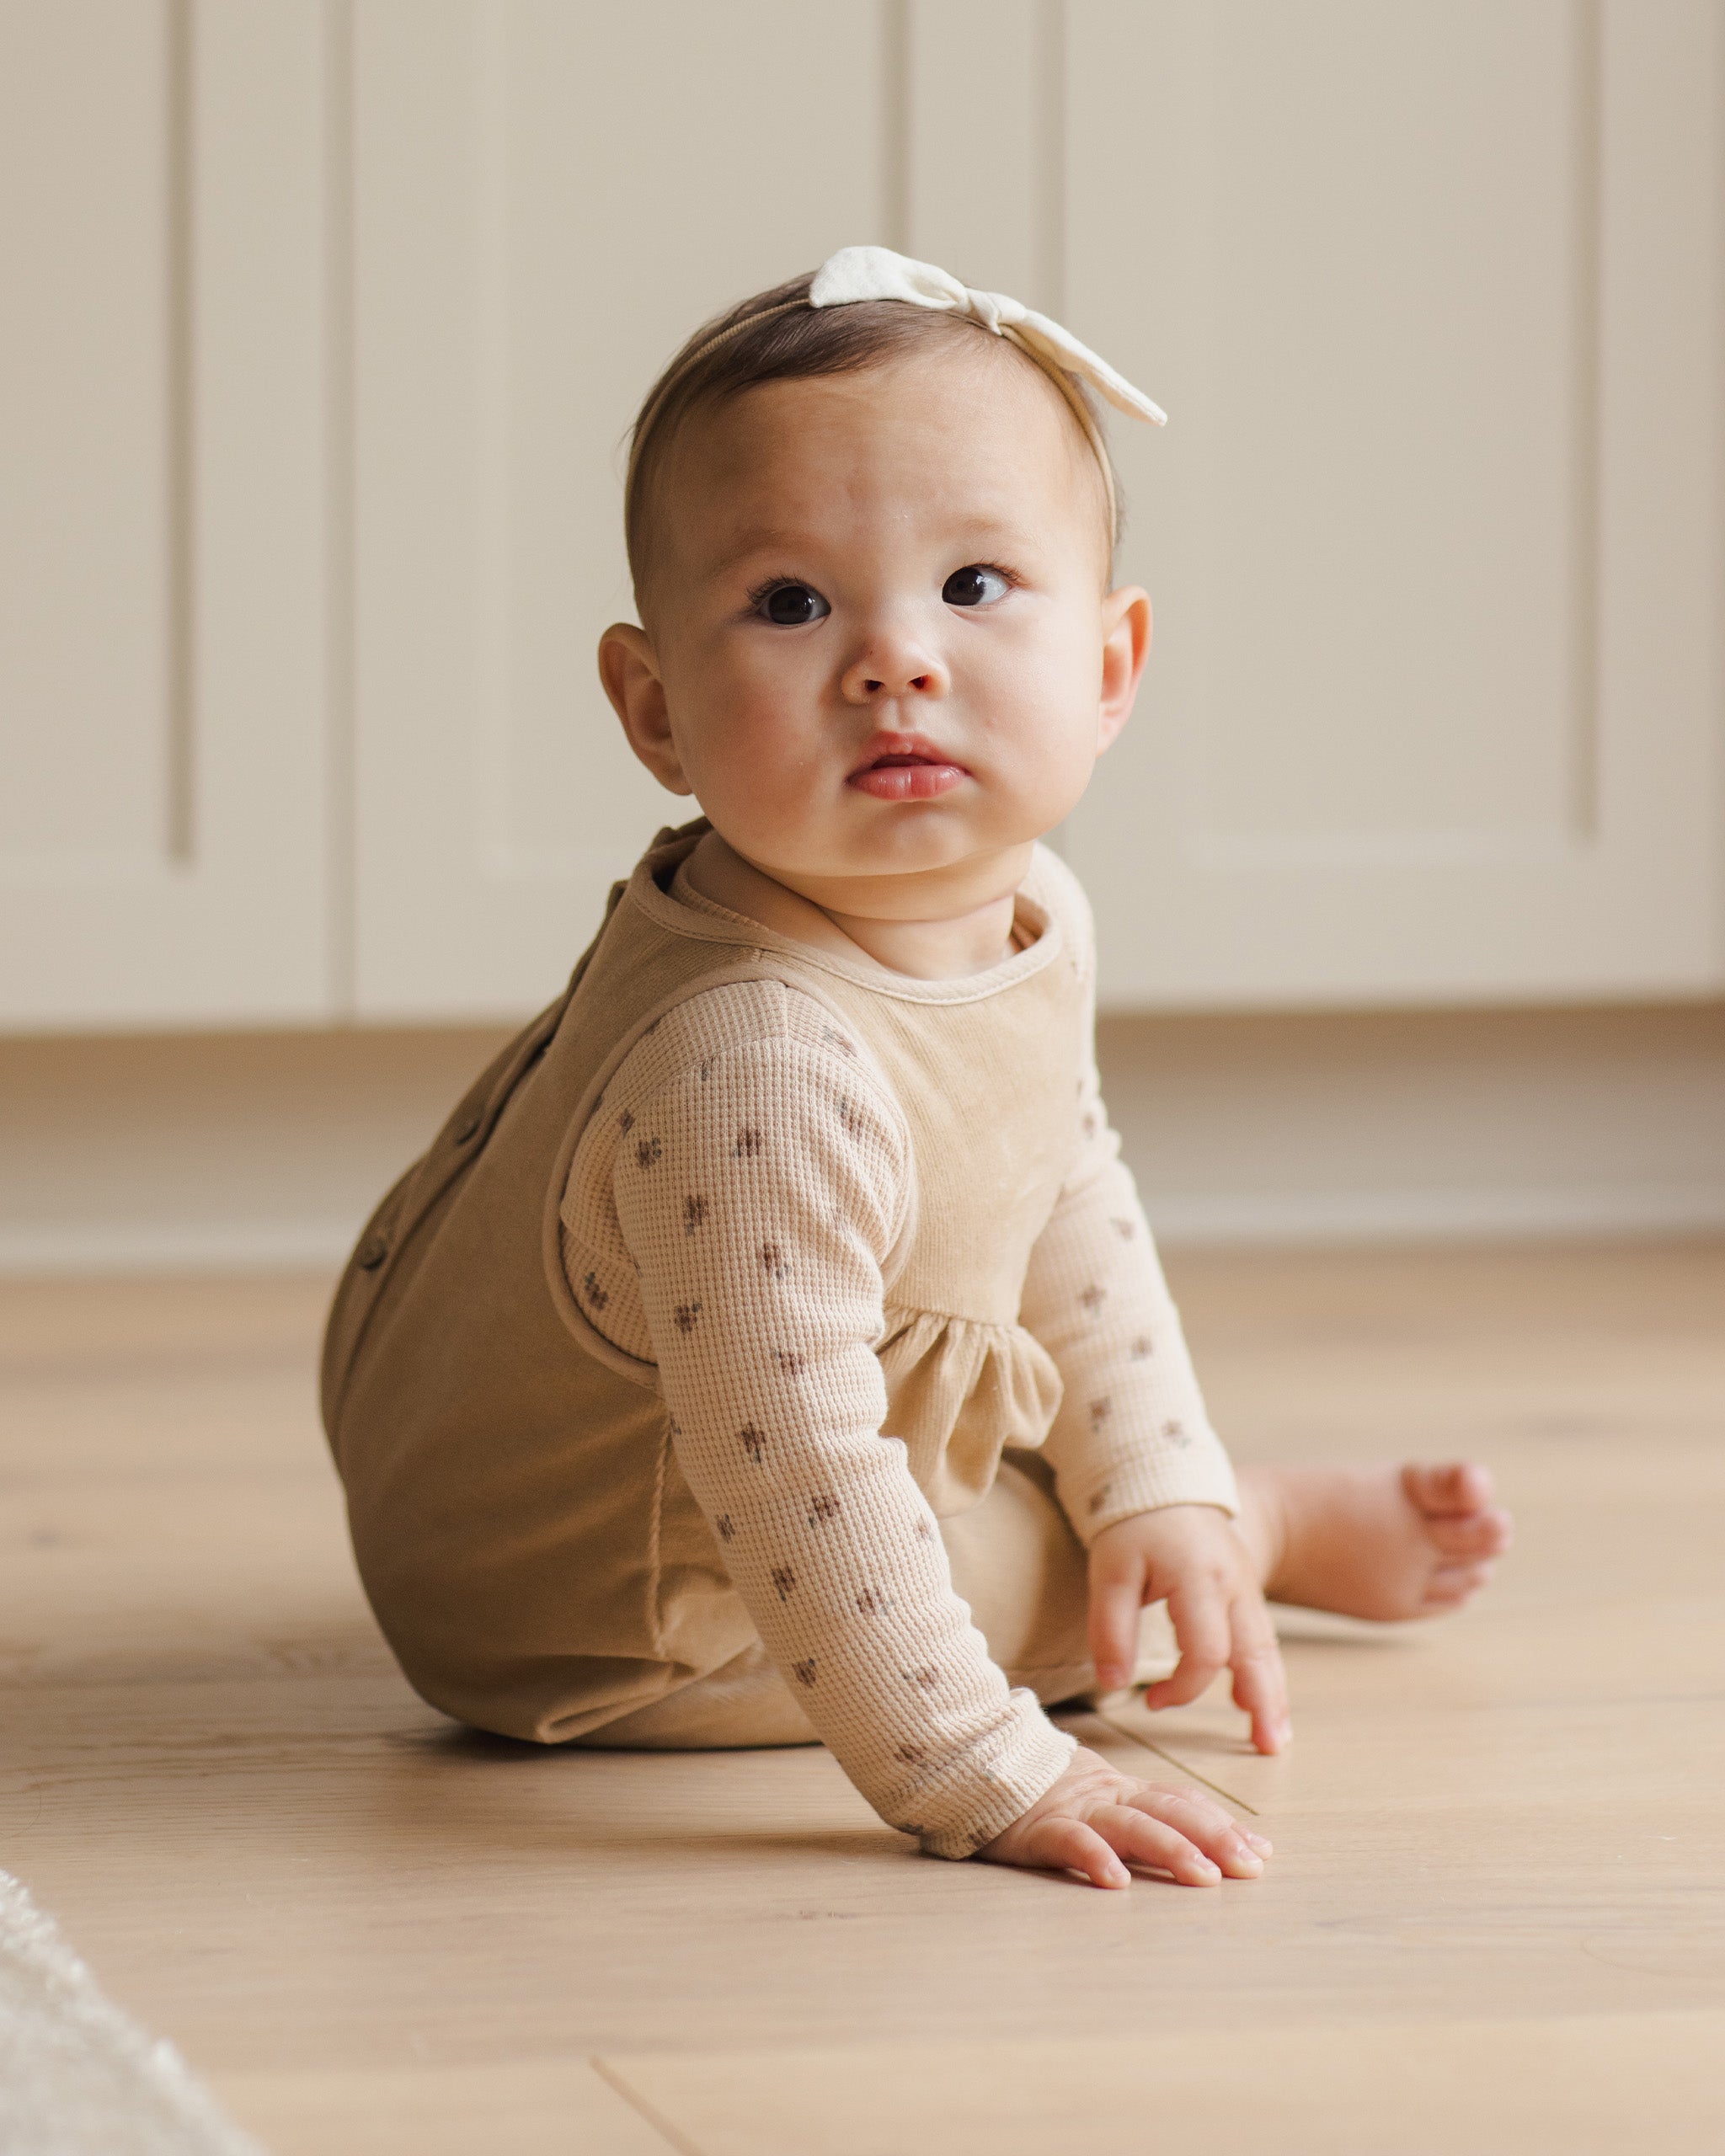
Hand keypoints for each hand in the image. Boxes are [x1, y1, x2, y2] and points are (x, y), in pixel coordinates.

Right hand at [979, 1746, 1271, 1888]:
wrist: (974, 1762)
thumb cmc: (1041, 1793)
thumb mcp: (1097, 1801)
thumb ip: (1141, 1817)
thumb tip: (1199, 1849)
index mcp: (1123, 1791)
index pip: (1182, 1803)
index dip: (1222, 1824)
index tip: (1261, 1853)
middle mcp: (1107, 1796)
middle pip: (1169, 1811)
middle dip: (1214, 1837)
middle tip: (1248, 1868)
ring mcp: (1075, 1809)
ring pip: (1130, 1825)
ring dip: (1170, 1849)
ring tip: (1201, 1876)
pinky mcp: (1038, 1827)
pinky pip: (1071, 1843)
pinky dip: (1096, 1858)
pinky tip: (1117, 1881)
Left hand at [1088, 1503, 1291, 1752]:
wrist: (1164, 1478)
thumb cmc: (1131, 1525)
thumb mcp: (1108, 1571)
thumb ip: (1110, 1628)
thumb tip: (1112, 1684)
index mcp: (1198, 1578)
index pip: (1205, 1651)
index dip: (1181, 1688)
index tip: (1149, 1702)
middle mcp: (1233, 1584)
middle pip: (1256, 1652)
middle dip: (1264, 1703)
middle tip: (1267, 1749)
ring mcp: (1245, 1586)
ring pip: (1267, 1647)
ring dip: (1273, 1694)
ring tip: (1275, 1739)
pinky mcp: (1245, 1589)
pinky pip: (1262, 1636)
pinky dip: (1265, 1671)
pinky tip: (1259, 1702)